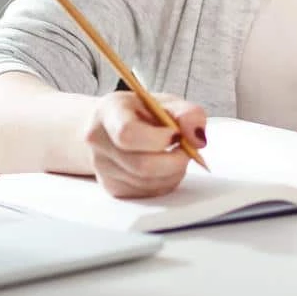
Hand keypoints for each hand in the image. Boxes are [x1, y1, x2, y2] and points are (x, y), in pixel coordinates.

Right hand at [84, 91, 206, 198]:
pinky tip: (165, 166)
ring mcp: (102, 168)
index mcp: (109, 112)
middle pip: (141, 165)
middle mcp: (99, 141)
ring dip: (173, 172)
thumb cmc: (141, 112)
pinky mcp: (113, 188)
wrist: (115, 126)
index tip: (176, 134)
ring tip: (176, 154)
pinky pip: (147, 193)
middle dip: (174, 160)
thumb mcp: (166, 102)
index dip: (159, 139)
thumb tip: (197, 138)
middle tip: (187, 149)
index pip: (127, 133)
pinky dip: (165, 182)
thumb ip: (188, 114)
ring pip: (147, 183)